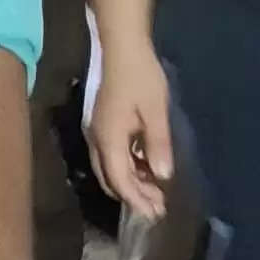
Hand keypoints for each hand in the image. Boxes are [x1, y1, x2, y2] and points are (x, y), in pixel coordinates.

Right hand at [86, 43, 174, 220]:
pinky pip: (112, 156)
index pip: (120, 180)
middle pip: (111, 179)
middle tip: (158, 207)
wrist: (123, 47)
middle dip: (133, 196)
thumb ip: (158, 145)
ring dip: (131, 182)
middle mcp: (97, 140)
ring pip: (110, 169)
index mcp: (109, 139)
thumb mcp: (155, 111)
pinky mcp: (103, 125)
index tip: (155, 213)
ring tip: (156, 191)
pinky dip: (128, 167)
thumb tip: (162, 176)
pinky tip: (146, 166)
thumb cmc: (141, 77)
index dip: (137, 199)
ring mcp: (97, 132)